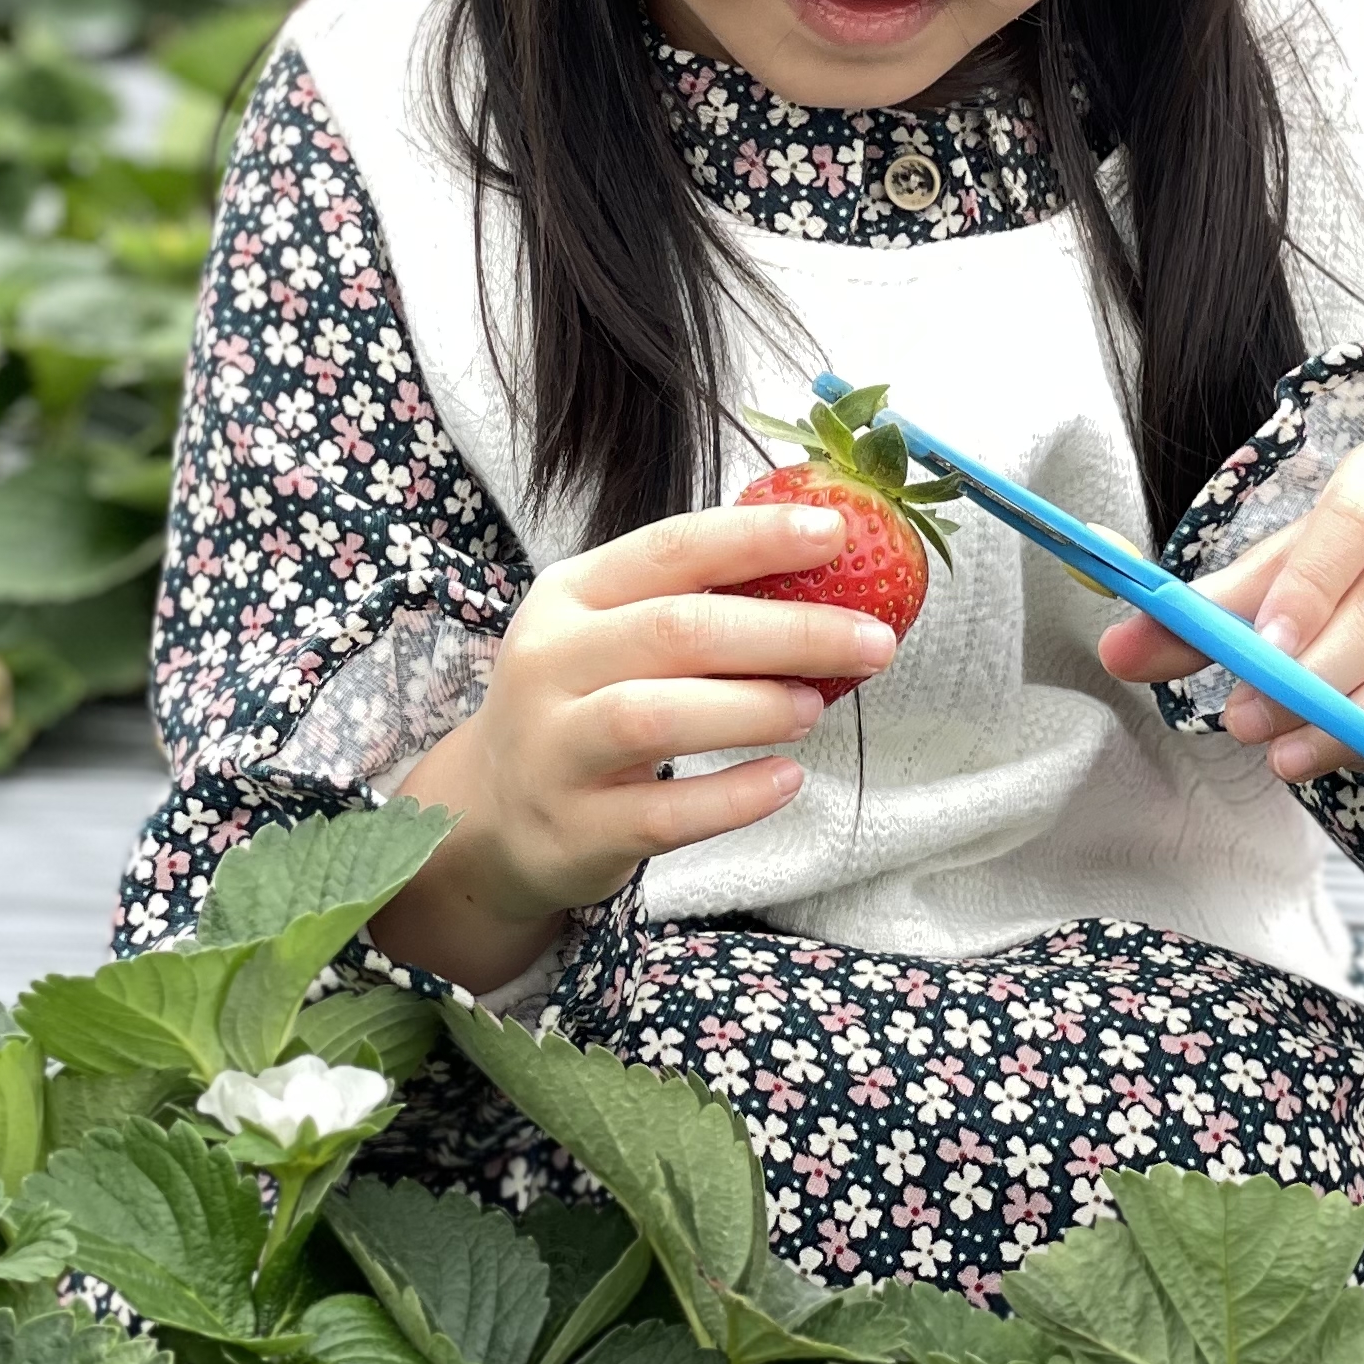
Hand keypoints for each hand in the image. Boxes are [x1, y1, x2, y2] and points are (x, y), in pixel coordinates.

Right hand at [372, 503, 899, 992]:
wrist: (491, 813)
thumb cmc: (582, 703)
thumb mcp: (609, 633)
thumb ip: (693, 600)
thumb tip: (824, 563)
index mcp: (568, 595)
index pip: (668, 549)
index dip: (755, 538)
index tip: (837, 534)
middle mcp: (551, 664)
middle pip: (674, 631)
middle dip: (786, 631)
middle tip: (871, 640)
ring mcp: (556, 749)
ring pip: (656, 716)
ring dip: (753, 708)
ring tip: (818, 706)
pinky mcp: (576, 828)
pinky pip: (664, 813)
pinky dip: (733, 796)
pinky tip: (785, 781)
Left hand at [1096, 430, 1363, 782]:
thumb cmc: (1354, 562)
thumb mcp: (1281, 568)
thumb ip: (1203, 611)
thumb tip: (1116, 650)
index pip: (1357, 515)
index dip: (1307, 586)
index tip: (1258, 650)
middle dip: (1315, 674)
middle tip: (1250, 721)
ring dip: (1358, 721)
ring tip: (1290, 753)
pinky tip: (1357, 758)